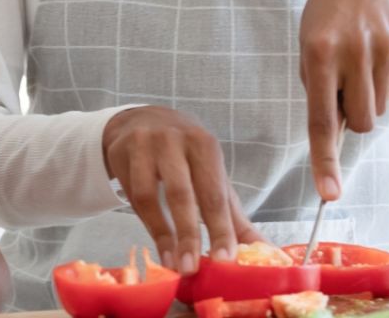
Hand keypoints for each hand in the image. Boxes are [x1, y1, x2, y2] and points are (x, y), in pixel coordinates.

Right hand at [102, 106, 261, 274]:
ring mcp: (144, 145)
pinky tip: (157, 245)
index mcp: (204, 146)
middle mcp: (174, 140)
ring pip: (149, 195)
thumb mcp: (212, 176)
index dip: (220, 228)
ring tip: (173, 264)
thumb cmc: (186, 157)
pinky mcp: (121, 153)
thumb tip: (266, 253)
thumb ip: (233, 216)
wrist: (144, 120)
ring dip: (162, 234)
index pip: (214, 193)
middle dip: (188, 234)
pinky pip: (131, 194)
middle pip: (181, 193)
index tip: (225, 260)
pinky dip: (146, 223)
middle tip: (191, 269)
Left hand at [299, 0, 388, 201]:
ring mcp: (385, 46)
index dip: (324, 159)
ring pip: (379, 110)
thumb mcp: (308, 49)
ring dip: (367, 98)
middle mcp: (353, 50)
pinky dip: (384, 82)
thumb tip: (335, 139)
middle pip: (359, 122)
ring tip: (358, 64)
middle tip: (343, 87)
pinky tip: (376, 54)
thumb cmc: (326, 21)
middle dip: (351, 117)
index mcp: (318, 53)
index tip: (329, 194)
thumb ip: (319, 92)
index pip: (321, 119)